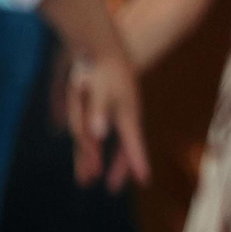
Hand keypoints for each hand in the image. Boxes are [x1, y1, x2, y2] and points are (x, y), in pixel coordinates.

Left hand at [67, 53, 149, 191]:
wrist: (99, 43)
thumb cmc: (102, 66)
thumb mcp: (98, 89)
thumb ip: (98, 112)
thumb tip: (99, 134)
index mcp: (125, 112)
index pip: (133, 142)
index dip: (138, 161)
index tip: (145, 180)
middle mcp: (120, 115)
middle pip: (120, 146)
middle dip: (116, 168)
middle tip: (113, 188)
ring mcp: (109, 112)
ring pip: (100, 140)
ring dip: (93, 159)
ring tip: (85, 179)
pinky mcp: (98, 107)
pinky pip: (91, 131)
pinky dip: (87, 145)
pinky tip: (85, 153)